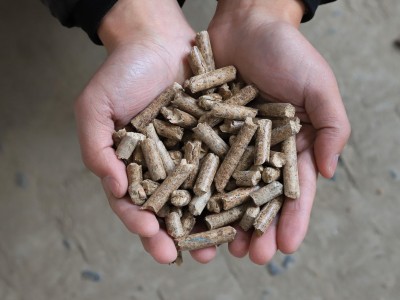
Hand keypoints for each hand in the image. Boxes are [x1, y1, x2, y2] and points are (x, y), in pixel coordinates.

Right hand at [74, 0, 215, 263]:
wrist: (157, 40)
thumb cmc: (122, 74)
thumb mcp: (95, 108)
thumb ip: (96, 148)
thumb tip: (117, 188)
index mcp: (132, 168)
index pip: (135, 205)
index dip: (142, 223)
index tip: (153, 238)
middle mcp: (164, 168)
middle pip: (173, 209)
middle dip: (183, 235)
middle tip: (196, 256)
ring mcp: (191, 156)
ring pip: (203, 196)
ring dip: (213, 221)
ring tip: (225, 243)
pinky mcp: (216, 141)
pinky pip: (226, 167)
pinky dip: (233, 186)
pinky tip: (244, 203)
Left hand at [208, 0, 350, 263]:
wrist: (246, 22)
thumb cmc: (286, 51)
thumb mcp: (318, 86)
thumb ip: (331, 127)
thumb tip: (329, 173)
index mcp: (290, 144)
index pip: (293, 189)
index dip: (291, 219)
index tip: (286, 246)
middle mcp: (259, 149)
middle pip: (257, 196)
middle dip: (256, 228)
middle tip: (252, 256)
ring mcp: (229, 142)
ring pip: (225, 188)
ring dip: (223, 219)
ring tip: (220, 248)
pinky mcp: (203, 131)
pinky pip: (197, 162)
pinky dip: (195, 187)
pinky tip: (191, 212)